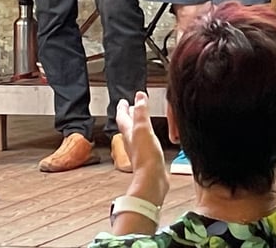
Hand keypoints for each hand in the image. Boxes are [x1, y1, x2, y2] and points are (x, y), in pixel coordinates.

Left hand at [116, 91, 167, 205]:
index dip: (122, 108)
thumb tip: (139, 96)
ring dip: (137, 125)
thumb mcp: (143, 128)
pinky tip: (152, 138)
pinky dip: (147, 136)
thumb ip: (141, 111)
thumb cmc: (146, 156)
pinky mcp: (148, 157)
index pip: (122, 117)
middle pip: (127, 125)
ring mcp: (139, 150)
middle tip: (131, 108)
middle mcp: (132, 141)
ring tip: (142, 120)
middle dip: (129, 116)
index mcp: (129, 132)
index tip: (122, 101)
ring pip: (136, 134)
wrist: (152, 179)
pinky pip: (145, 143)